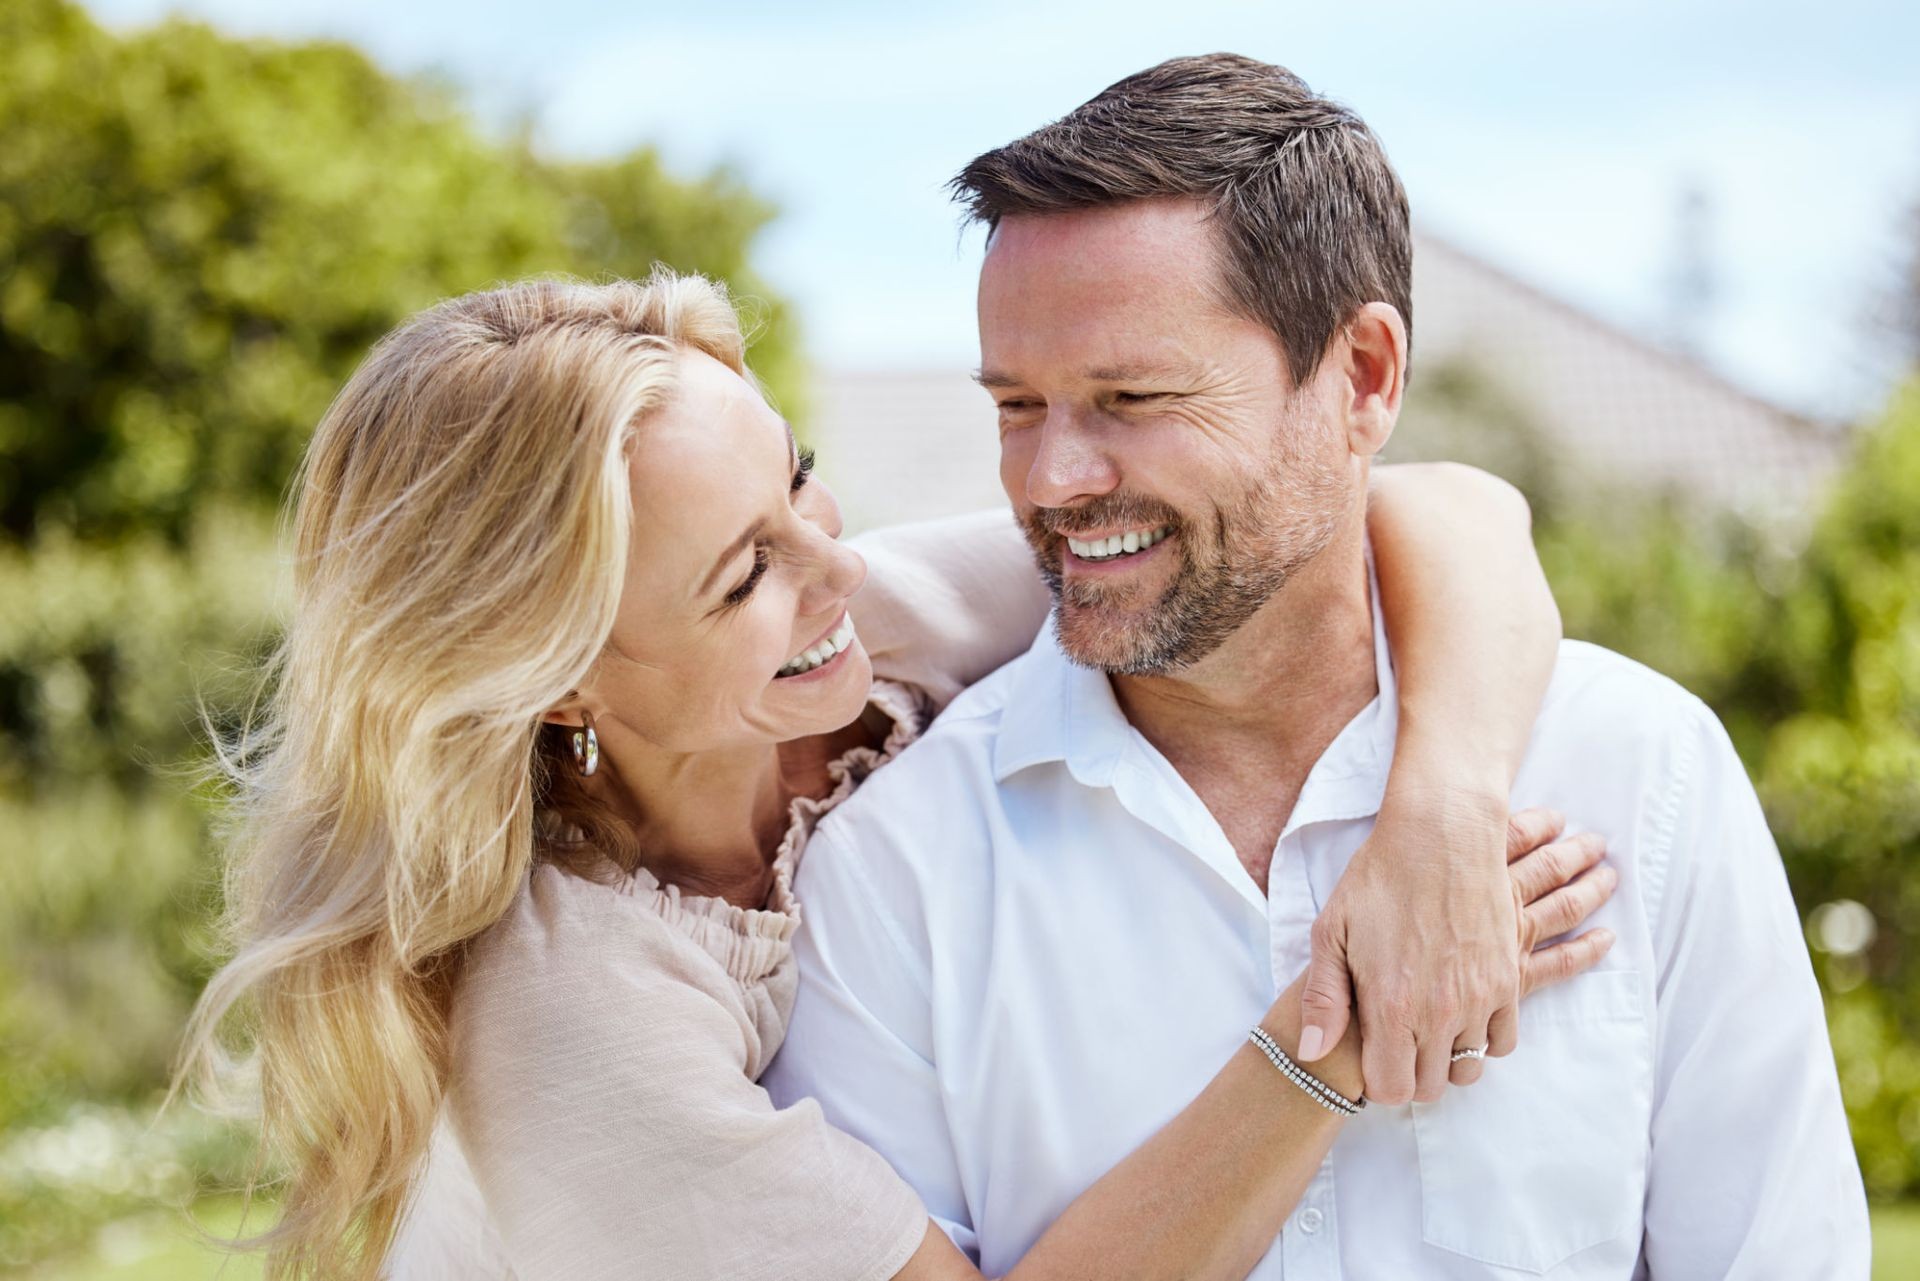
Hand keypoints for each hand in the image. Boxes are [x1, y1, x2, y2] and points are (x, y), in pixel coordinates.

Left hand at [1297, 805, 1612, 1104]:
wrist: (1442, 835)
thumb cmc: (1379, 879)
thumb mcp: (1332, 932)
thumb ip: (1322, 999)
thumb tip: (1311, 1054)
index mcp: (1391, 1007)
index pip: (1391, 1090)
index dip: (1377, 1082)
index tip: (1371, 1059)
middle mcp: (1439, 1013)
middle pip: (1430, 1087)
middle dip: (1410, 1075)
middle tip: (1397, 1045)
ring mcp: (1479, 999)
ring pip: (1468, 1068)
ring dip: (1446, 1057)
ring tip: (1426, 1029)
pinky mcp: (1508, 980)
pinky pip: (1503, 1041)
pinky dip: (1481, 1038)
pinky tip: (1459, 1014)